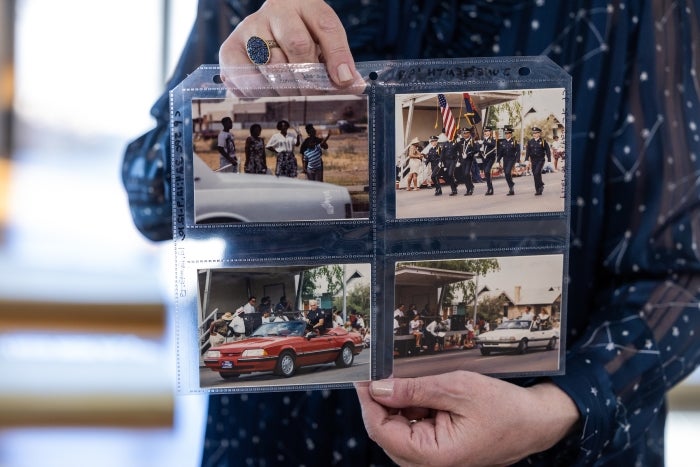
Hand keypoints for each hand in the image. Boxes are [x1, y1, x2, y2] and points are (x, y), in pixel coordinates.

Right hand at [218, 0, 362, 95]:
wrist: (269, 26)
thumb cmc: (301, 35)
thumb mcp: (323, 40)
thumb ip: (339, 59)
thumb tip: (353, 84)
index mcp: (305, 3)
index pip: (326, 26)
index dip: (337, 56)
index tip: (343, 81)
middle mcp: (275, 10)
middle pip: (298, 45)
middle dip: (311, 78)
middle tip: (314, 95)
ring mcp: (250, 27)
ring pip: (272, 65)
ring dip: (286, 89)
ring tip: (292, 95)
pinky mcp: (230, 47)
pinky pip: (242, 76)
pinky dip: (256, 92)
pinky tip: (266, 93)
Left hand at [355, 371, 578, 466]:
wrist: (535, 421)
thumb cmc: (505, 409)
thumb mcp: (457, 389)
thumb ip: (415, 389)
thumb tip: (379, 387)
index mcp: (434, 455)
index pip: (381, 431)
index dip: (368, 402)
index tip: (363, 378)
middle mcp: (430, 462)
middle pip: (386, 431)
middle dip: (382, 401)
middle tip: (383, 372)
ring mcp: (434, 456)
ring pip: (398, 428)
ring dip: (399, 403)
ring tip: (415, 381)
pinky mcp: (438, 447)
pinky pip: (413, 427)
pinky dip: (412, 407)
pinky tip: (424, 391)